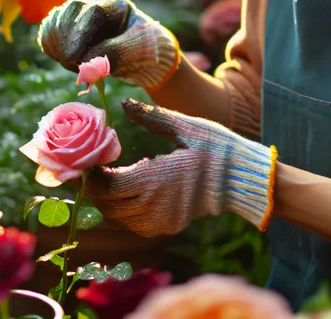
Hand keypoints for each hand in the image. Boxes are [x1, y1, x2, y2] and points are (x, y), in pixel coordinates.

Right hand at [37, 0, 180, 90]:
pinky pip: (49, 35)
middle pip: (68, 13)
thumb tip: (84, 62)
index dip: (79, 35)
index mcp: (115, 7)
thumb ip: (114, 54)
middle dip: (66, 41)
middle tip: (73, 65)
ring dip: (58, 47)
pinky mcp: (67, 30)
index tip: (73, 57)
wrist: (143, 57)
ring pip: (55, 23)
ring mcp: (78, 17)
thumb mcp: (138, 51)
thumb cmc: (145, 51)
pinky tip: (64, 60)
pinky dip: (52, 48)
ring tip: (75, 66)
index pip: (91, 13)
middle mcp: (94, 6)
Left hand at [85, 99, 276, 236]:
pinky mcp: (169, 227)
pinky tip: (128, 191)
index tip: (87, 161)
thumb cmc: (216, 148)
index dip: (90, 177)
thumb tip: (124, 103)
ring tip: (107, 178)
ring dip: (107, 201)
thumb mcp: (185, 126)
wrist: (243, 180)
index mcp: (155, 180)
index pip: (106, 187)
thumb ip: (152, 117)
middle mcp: (155, 206)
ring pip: (118, 219)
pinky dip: (123, 212)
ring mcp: (162, 221)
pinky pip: (134, 226)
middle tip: (91, 169)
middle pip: (107, 205)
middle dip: (94, 189)